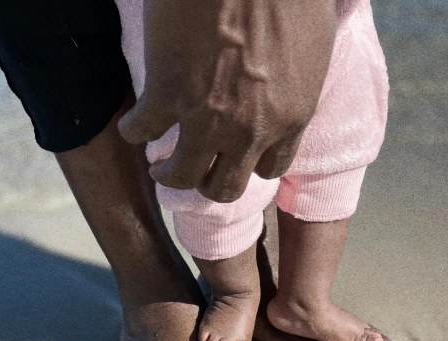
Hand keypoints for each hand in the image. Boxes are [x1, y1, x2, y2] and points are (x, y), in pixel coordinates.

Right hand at [118, 0, 336, 202]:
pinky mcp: (167, 96)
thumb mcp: (313, 45)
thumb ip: (297, 82)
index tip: (236, 154)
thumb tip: (284, 89)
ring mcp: (206, 119)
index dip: (250, 164)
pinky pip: (142, 134)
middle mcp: (249, 130)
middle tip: (194, 169)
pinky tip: (133, 125)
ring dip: (167, 174)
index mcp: (290, 117)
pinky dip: (134, 132)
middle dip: (208, 181)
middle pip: (225, 187)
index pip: (271, 169)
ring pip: (181, 177)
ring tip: (158, 165)